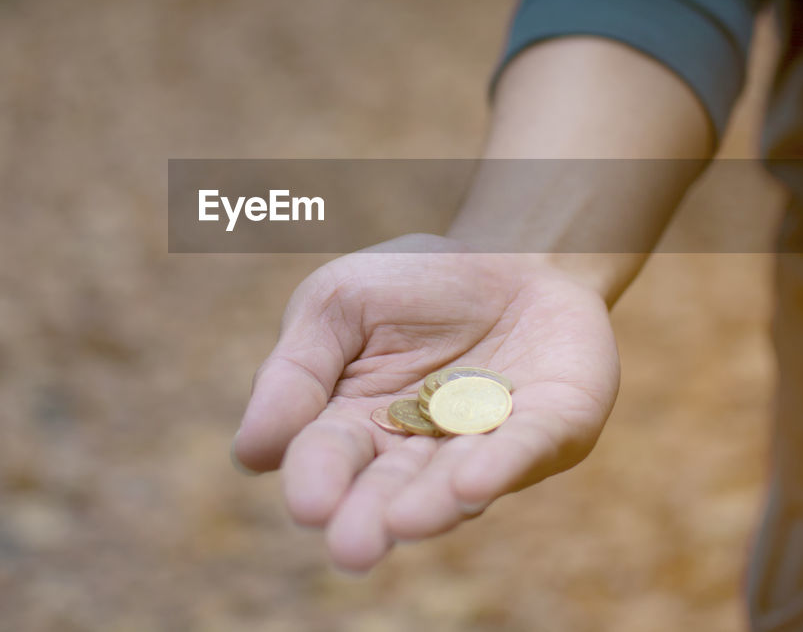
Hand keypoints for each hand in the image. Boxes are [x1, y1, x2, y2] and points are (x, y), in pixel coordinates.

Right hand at [233, 234, 619, 571]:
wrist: (513, 254)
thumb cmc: (413, 284)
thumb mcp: (338, 303)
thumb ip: (296, 370)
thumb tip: (252, 454)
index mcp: (356, 424)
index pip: (328, 454)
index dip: (317, 478)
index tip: (309, 502)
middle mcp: (419, 451)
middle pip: (389, 489)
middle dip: (370, 516)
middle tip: (352, 547)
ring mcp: (487, 444)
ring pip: (455, 481)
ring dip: (433, 503)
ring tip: (406, 521)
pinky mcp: (550, 427)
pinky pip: (526, 447)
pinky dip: (501, 465)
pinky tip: (472, 483)